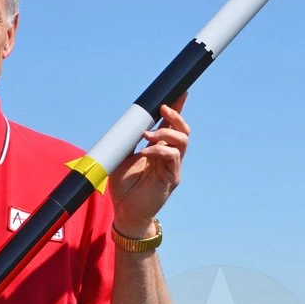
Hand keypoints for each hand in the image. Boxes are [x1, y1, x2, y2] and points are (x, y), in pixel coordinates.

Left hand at [109, 94, 189, 236]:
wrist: (124, 212)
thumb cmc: (123, 186)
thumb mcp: (122, 157)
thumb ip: (128, 141)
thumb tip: (129, 122)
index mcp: (159, 149)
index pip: (171, 125)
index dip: (177, 108)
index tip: (180, 92)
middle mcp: (169, 156)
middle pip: (182, 130)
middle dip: (176, 116)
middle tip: (163, 108)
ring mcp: (172, 167)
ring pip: (182, 142)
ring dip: (166, 133)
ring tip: (148, 135)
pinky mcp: (171, 179)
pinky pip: (172, 158)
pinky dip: (160, 151)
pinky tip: (146, 152)